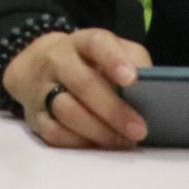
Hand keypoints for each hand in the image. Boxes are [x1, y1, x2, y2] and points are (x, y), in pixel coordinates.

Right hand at [6, 27, 151, 148]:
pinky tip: (98, 145)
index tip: (132, 79)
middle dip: (113, 109)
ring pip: (66, 109)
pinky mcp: (34, 114)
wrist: (38, 67)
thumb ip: (135, 61)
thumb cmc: (90, 64)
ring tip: (123, 142)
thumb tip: (154, 86)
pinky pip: (53, 131)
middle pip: (82, 83)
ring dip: (98, 130)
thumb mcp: (112, 51)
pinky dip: (78, 142)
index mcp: (81, 43)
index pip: (96, 44)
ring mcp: (41, 87)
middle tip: (139, 130)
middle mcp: (57, 60)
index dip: (113, 60)